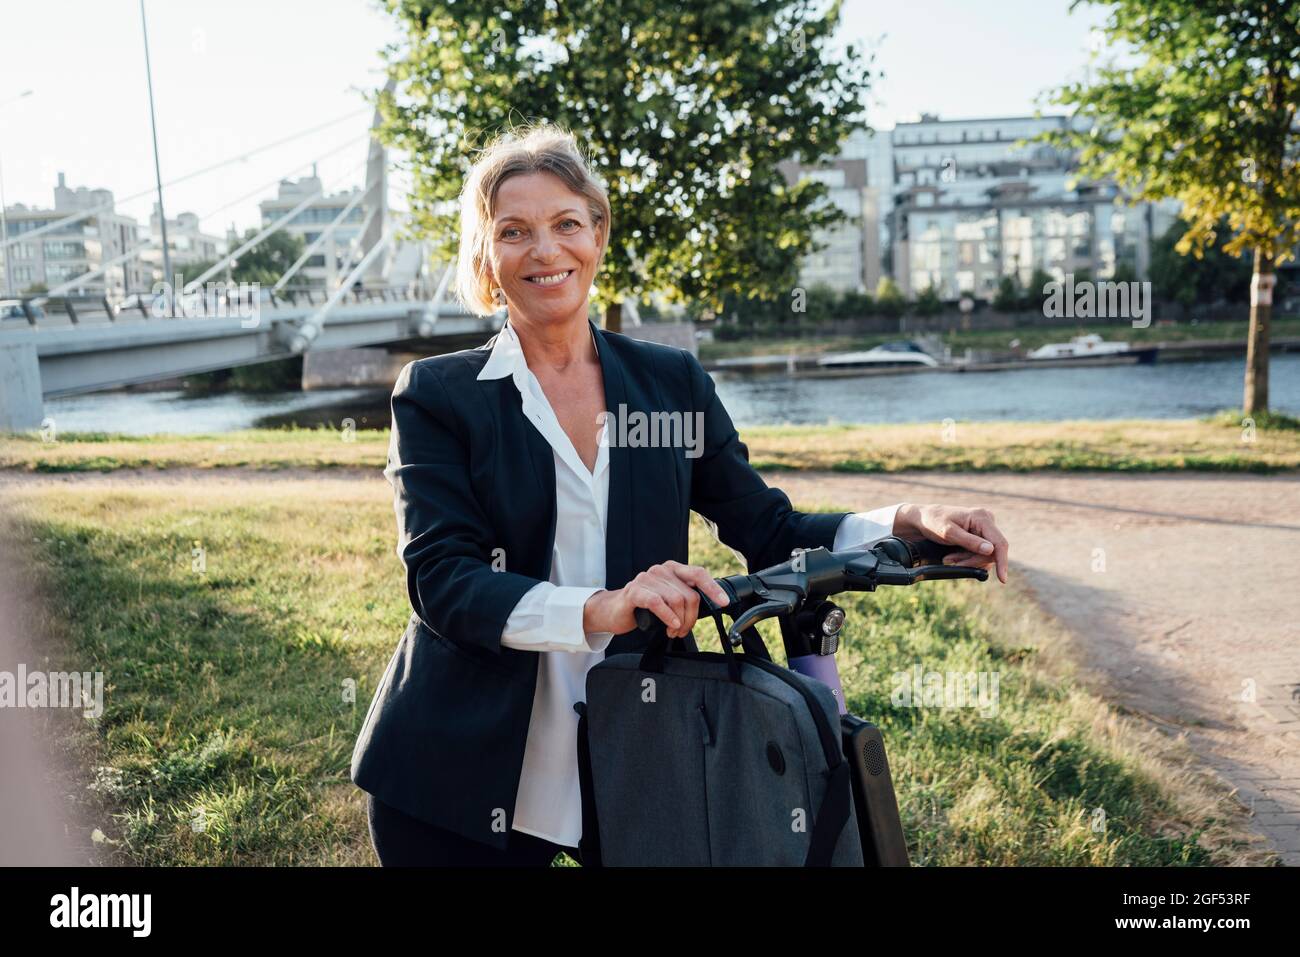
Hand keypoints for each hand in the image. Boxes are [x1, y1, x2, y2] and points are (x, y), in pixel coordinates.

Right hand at [583, 561, 730, 637]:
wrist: (613, 611)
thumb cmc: (643, 607)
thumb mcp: (668, 600)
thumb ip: (685, 598)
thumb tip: (710, 607)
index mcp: (672, 570)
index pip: (699, 574)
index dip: (713, 588)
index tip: (724, 602)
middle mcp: (661, 570)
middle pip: (689, 594)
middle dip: (690, 618)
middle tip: (683, 630)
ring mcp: (647, 578)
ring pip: (676, 600)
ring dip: (679, 622)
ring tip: (672, 631)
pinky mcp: (635, 591)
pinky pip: (658, 603)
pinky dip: (667, 616)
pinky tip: (669, 625)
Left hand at [894, 503, 1008, 583]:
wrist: (922, 519)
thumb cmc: (933, 522)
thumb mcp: (948, 533)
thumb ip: (969, 542)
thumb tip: (991, 550)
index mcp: (982, 517)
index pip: (999, 543)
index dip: (1002, 562)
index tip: (1002, 579)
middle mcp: (987, 521)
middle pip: (991, 552)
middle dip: (972, 561)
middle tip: (950, 562)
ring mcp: (984, 529)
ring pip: (985, 555)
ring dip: (967, 561)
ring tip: (948, 559)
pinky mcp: (979, 536)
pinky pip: (979, 554)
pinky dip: (966, 559)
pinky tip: (953, 557)